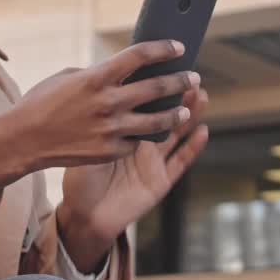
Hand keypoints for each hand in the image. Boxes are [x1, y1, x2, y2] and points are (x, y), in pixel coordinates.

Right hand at [0, 40, 196, 194]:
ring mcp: (111, 129)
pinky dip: (144, 135)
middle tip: (193, 77)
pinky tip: (152, 130)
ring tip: (184, 109)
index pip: (140, 56)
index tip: (178, 47)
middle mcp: (108, 102)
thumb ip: (98, 75)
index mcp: (96, 77)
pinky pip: (136, 141)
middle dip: (180, 80)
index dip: (163, 49)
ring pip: (156, 120)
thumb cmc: (41, 103)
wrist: (24, 140)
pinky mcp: (110, 151)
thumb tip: (122, 73)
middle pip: (156, 87)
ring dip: (175, 113)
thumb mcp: (67, 77)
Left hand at [57, 86, 209, 272]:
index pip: (143, 104)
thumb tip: (106, 85)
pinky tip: (203, 131)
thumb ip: (100, 119)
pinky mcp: (160, 181)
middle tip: (189, 76)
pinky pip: (180, 162)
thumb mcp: (86, 142)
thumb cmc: (77, 177)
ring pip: (177, 133)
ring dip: (190, 114)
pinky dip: (193, 147)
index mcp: (122, 131)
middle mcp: (141, 144)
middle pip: (164, 114)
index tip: (165, 65)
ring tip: (200, 95)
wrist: (81, 214)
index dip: (156, 86)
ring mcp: (153, 162)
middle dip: (178, 95)